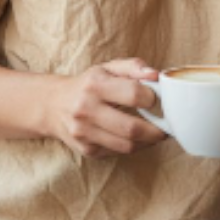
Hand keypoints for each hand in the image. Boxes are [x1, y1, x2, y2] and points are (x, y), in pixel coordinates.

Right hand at [48, 59, 166, 158]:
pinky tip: (138, 138)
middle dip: (156, 130)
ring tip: (156, 134)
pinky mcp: (86, 150)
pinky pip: (118, 153)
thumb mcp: (107, 68)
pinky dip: (133, 147)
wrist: (53, 105)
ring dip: (148, 142)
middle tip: (167, 127)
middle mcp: (86, 110)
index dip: (152, 98)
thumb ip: (133, 67)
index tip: (158, 99)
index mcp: (95, 85)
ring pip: (127, 146)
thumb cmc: (87, 84)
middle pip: (131, 128)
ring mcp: (84, 133)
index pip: (133, 94)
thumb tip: (156, 75)